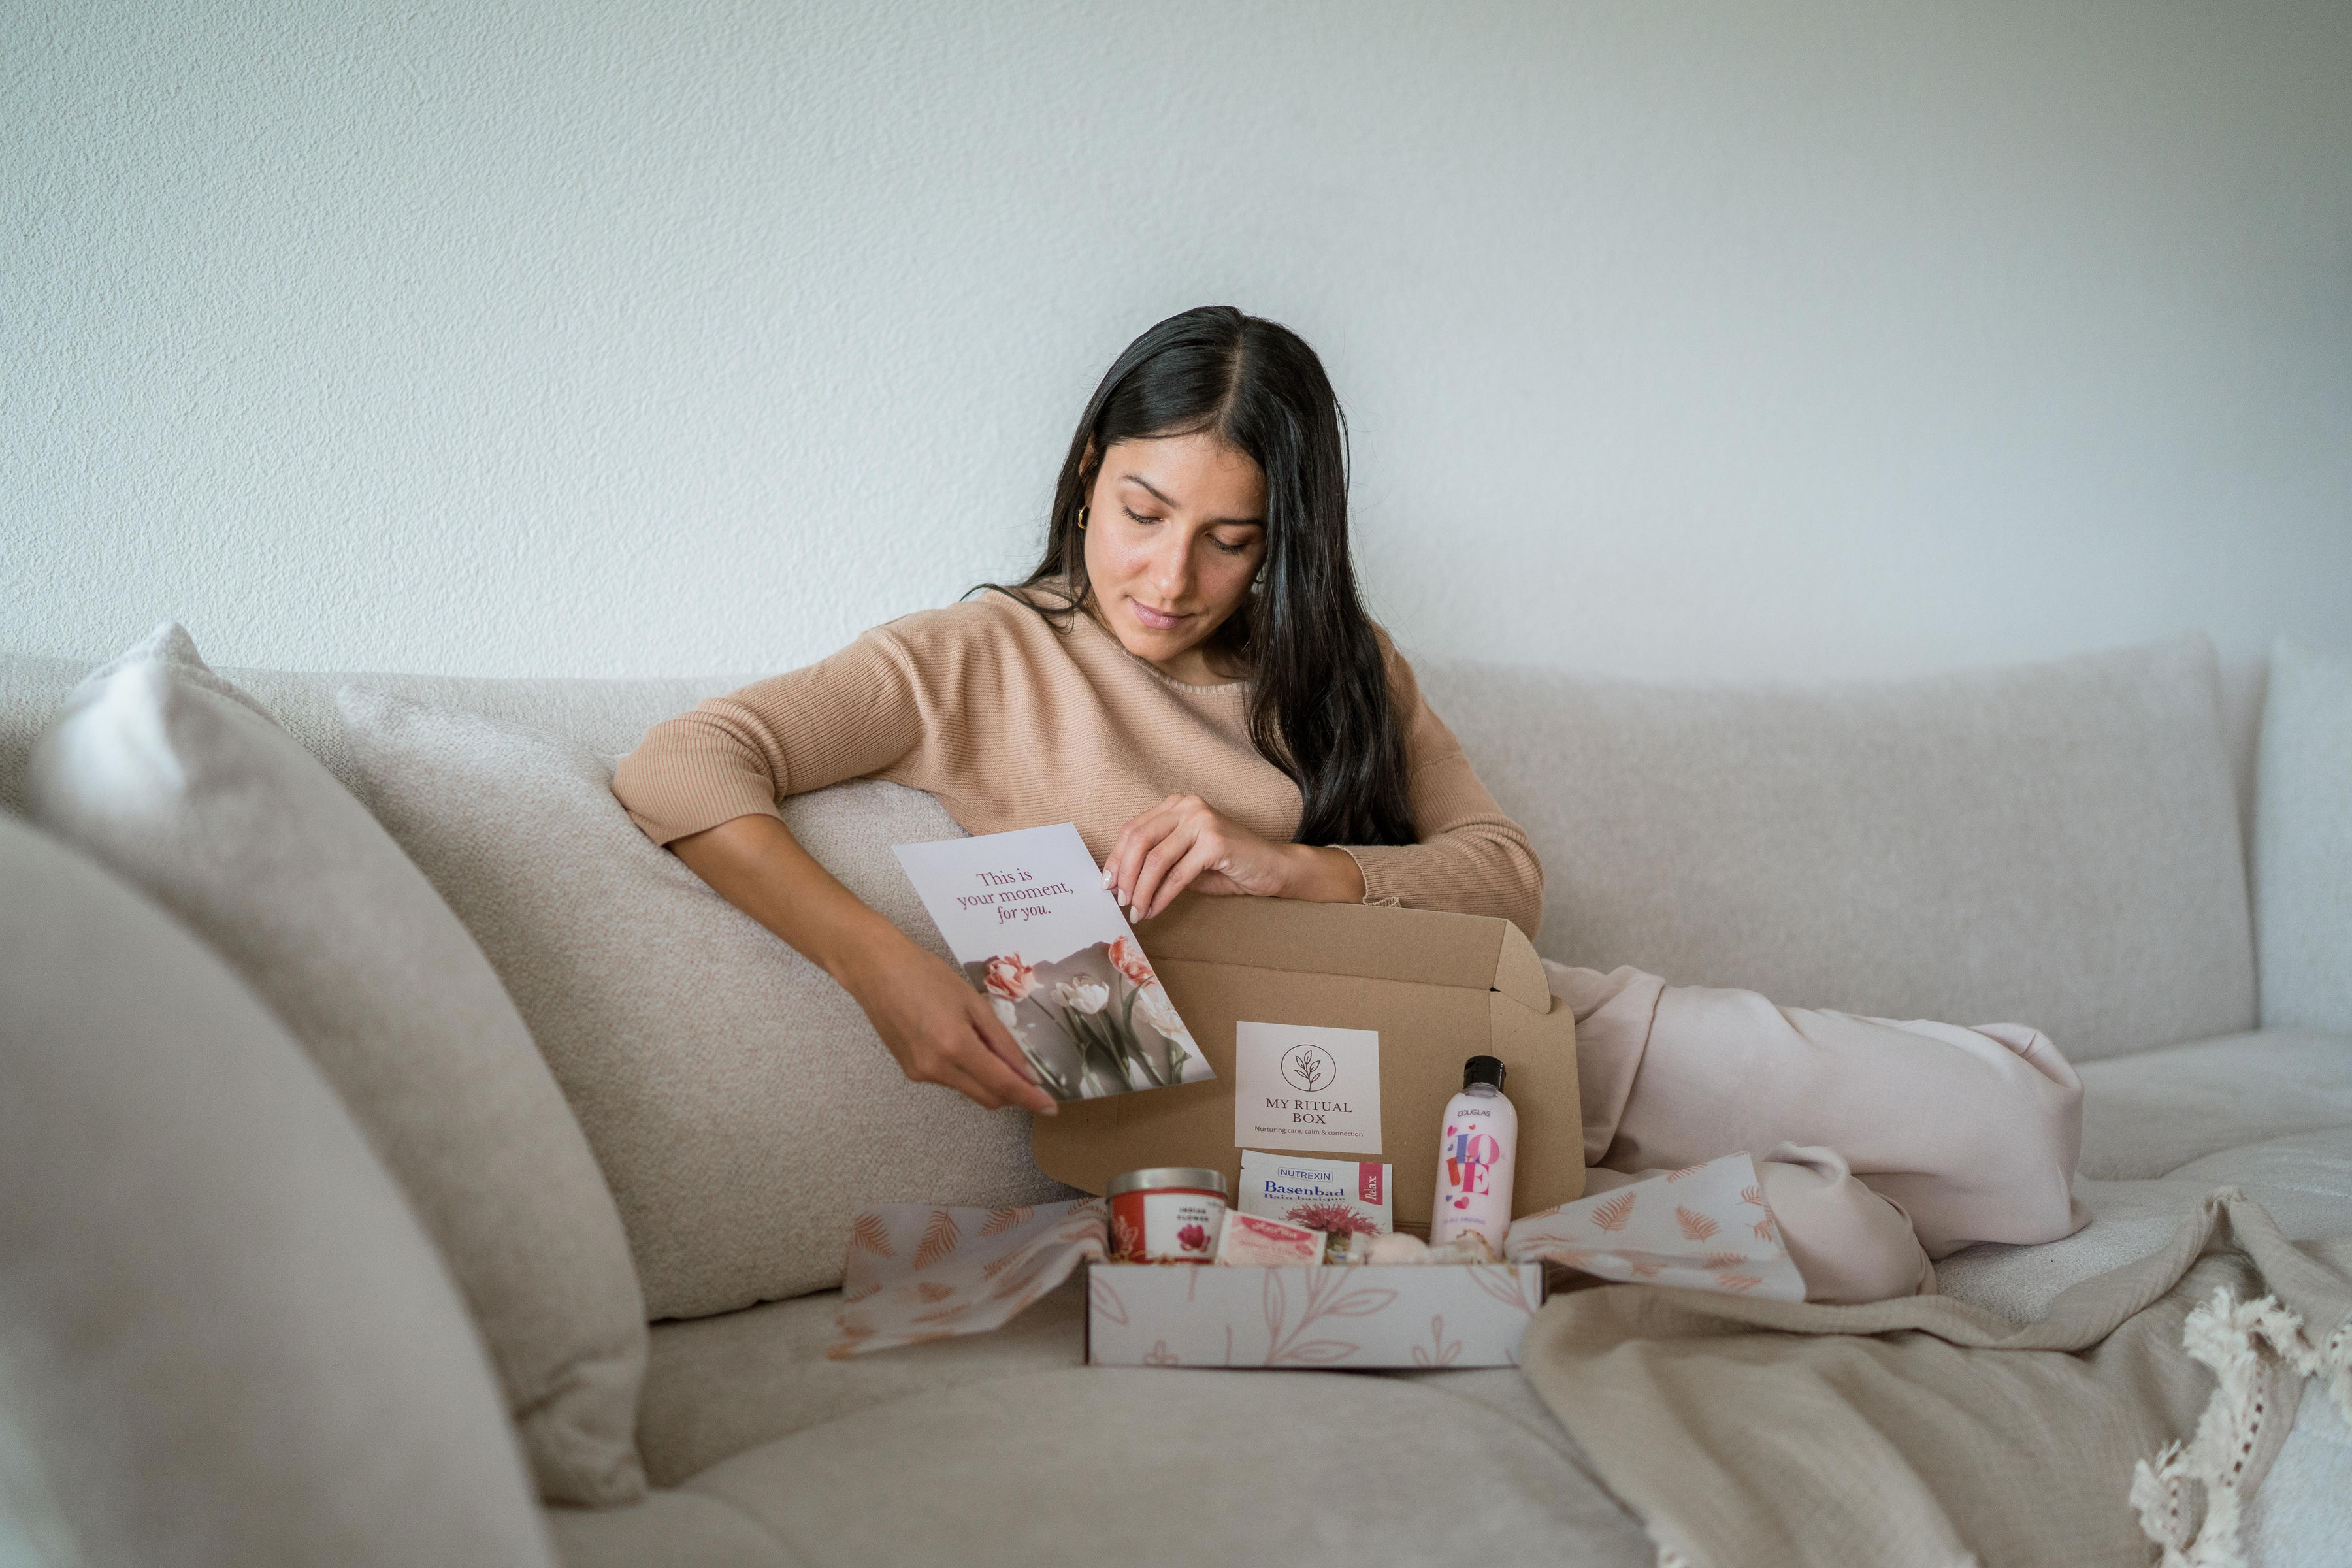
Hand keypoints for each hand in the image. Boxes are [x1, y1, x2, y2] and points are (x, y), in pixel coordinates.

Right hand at [840, 934, 1058, 1114]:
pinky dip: (966, 1072)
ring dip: (988, 1080)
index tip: (1051, 1107)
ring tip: (987, 1044)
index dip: (1029, 1099)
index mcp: (955, 1046)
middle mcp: (936, 1068)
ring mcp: (920, 1073)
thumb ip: (1002, 1041)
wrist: (875, 969)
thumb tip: (1026, 1073)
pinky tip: (962, 1044)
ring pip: (968, 1090)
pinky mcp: (910, 1071)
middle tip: (1031, 1079)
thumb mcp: (973, 1002)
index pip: (1002, 1085)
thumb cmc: (927, 974)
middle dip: (1012, 1094)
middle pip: (987, 1097)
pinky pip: (950, 1081)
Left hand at [1102, 795, 1364, 919]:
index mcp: (1176, 806)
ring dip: (1141, 890)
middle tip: (1119, 900)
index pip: (1133, 829)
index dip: (1116, 858)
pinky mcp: (1215, 842)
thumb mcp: (1184, 857)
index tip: (1107, 884)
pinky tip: (1154, 910)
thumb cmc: (1227, 865)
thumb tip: (1120, 882)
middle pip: (1139, 840)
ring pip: (1155, 859)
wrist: (1273, 867)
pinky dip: (1161, 897)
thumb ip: (1156, 860)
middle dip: (1125, 874)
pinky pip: (1177, 875)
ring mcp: (1202, 821)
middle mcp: (1187, 807)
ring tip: (1136, 910)